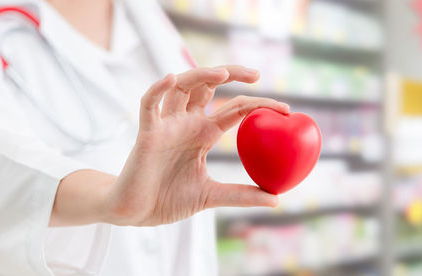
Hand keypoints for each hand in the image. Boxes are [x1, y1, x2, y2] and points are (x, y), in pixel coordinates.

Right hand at [104, 66, 288, 225]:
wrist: (135, 212)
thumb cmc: (168, 199)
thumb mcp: (211, 196)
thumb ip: (241, 195)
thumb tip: (276, 200)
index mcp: (204, 134)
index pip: (236, 110)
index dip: (259, 104)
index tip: (286, 110)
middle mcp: (186, 123)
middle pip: (209, 86)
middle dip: (232, 74)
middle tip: (256, 74)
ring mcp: (166, 125)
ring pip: (181, 87)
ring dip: (200, 75)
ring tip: (222, 73)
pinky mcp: (146, 133)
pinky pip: (149, 105)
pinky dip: (158, 89)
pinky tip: (171, 78)